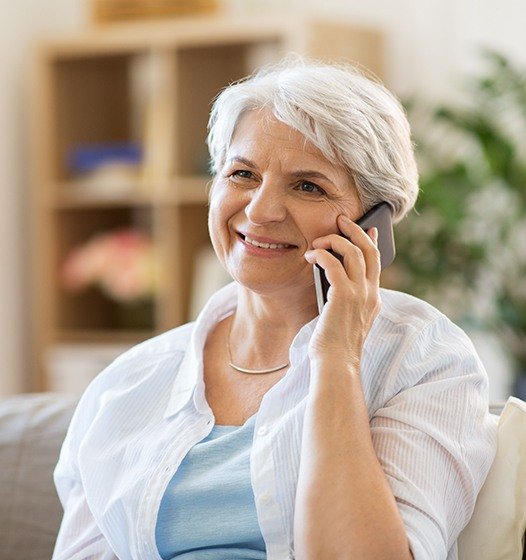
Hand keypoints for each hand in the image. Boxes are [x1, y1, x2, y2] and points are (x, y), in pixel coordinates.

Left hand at [304, 214, 380, 367]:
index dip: (372, 243)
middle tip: (341, 220)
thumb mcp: (345, 319)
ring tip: (319, 241)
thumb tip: (332, 276)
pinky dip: (321, 255)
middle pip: (369, 251)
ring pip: (353, 252)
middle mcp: (371, 294)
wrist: (336, 364)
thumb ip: (345, 299)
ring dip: (334, 240)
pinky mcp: (344, 296)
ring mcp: (360, 294)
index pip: (376, 263)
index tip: (369, 229)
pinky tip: (310, 256)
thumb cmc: (334, 345)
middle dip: (356, 231)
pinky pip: (334, 264)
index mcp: (373, 300)